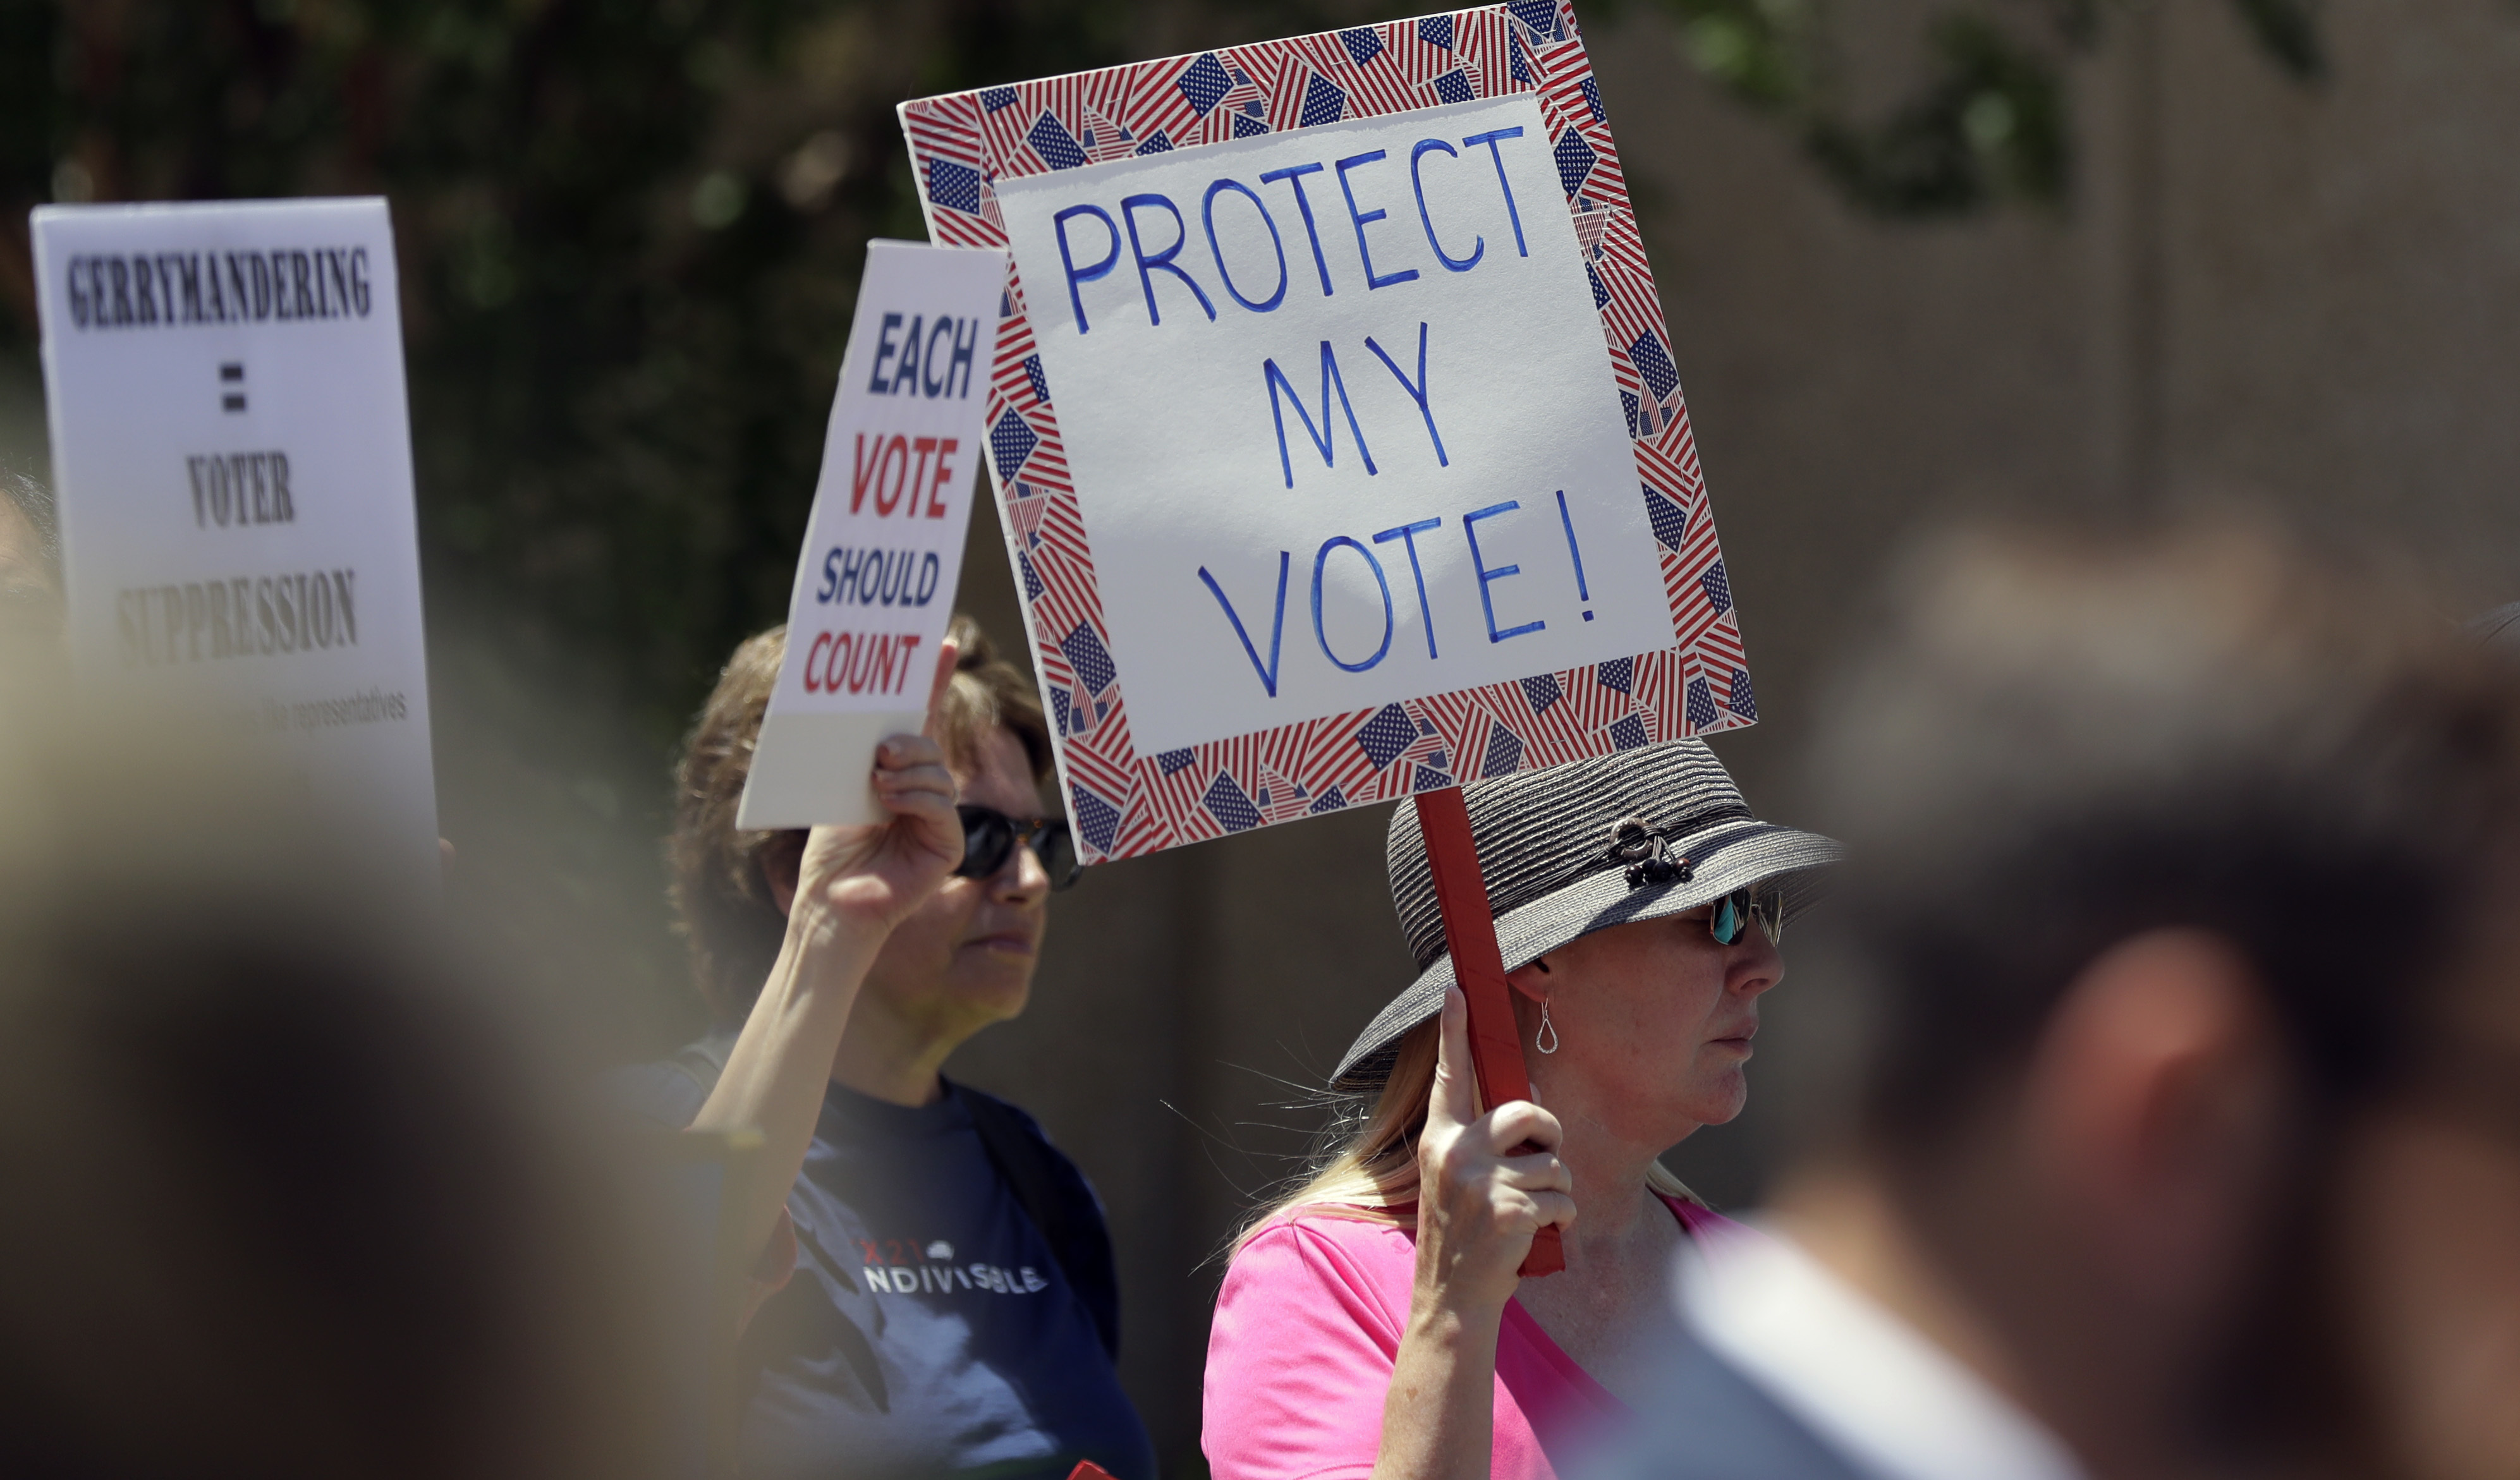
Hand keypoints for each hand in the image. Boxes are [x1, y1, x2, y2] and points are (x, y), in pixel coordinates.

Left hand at [790, 640, 964, 937]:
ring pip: (939, 775)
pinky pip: (943, 807)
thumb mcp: (839, 789)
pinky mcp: (948, 847)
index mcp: (899, 773)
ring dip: (909, 771)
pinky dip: (917, 798)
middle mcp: (923, 793)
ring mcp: (939, 820)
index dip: (934, 681)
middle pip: (931, 745)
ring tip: (877, 782)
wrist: (829, 902)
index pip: (922, 719)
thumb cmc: (830, 853)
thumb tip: (865, 719)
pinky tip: (890, 801)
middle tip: (880, 751)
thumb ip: (856, 756)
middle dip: (910, 740)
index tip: (943, 643)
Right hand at [1411, 986, 1574, 1314]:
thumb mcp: (1461, 1179)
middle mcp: (1456, 1153)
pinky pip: (1562, 1199)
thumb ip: (1487, 1141)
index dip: (1454, 1032)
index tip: (1457, 991)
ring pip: (1554, 1163)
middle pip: (1527, 1111)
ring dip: (1554, 1191)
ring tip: (1527, 1214)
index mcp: (1440, 1140)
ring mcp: (1481, 1182)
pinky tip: (1534, 1235)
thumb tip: (1535, 1101)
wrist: (1453, 1297)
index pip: (1449, 1076)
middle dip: (1550, 1132)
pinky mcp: (1510, 1210)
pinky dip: (1560, 1219)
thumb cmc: (1464, 1233)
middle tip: (1543, 1157)